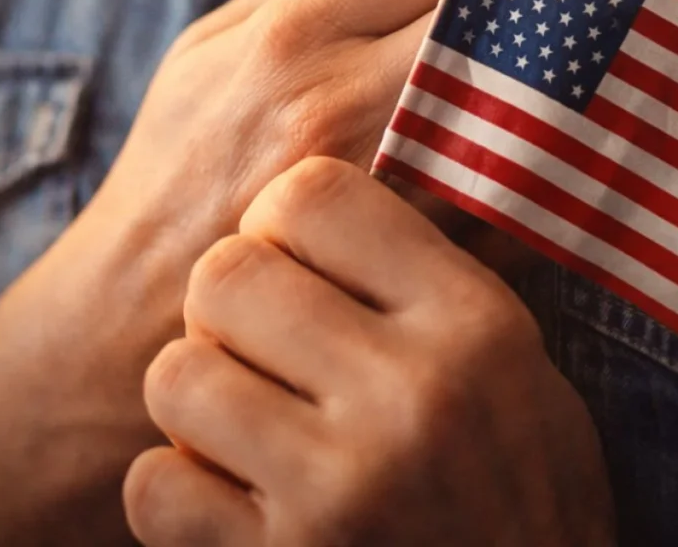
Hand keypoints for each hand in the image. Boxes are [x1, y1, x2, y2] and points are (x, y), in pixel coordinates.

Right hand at [86, 0, 677, 282]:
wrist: (153, 307)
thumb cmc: (181, 162)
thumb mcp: (221, 42)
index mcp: (300, 30)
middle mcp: (354, 97)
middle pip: (527, 7)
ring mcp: (400, 181)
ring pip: (559, 97)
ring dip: (666, 45)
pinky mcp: (427, 249)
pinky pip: (545, 194)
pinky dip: (627, 148)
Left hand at [125, 158, 614, 546]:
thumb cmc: (522, 474)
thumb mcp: (515, 353)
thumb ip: (428, 268)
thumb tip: (317, 187)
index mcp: (469, 318)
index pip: (312, 195)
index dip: (278, 216)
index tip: (289, 251)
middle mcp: (408, 394)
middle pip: (226, 273)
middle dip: (228, 298)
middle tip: (257, 334)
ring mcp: (342, 489)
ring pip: (178, 375)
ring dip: (198, 392)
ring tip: (244, 413)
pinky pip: (155, 488)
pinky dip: (176, 487)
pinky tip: (229, 490)